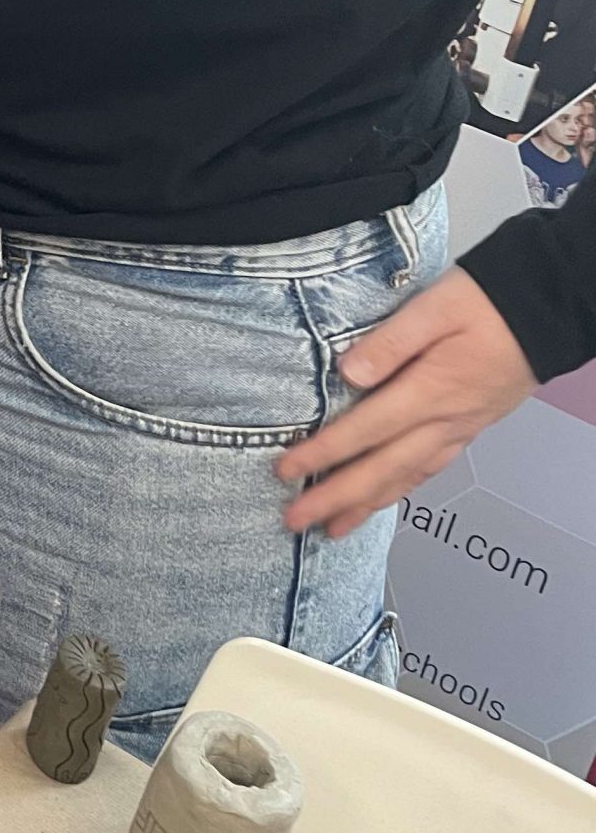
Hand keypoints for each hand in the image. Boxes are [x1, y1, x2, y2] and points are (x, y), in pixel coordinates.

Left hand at [276, 270, 536, 538]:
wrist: (545, 314)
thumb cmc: (488, 304)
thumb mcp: (436, 306)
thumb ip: (391, 340)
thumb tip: (349, 373)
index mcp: (430, 391)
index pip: (365, 431)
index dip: (323, 454)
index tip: (286, 470)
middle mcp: (443, 421)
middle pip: (382, 469)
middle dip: (335, 498)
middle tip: (294, 520)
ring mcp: (458, 429)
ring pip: (406, 478)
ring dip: (365, 505)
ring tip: (331, 528)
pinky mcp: (469, 428)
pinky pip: (429, 470)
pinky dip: (401, 490)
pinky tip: (384, 498)